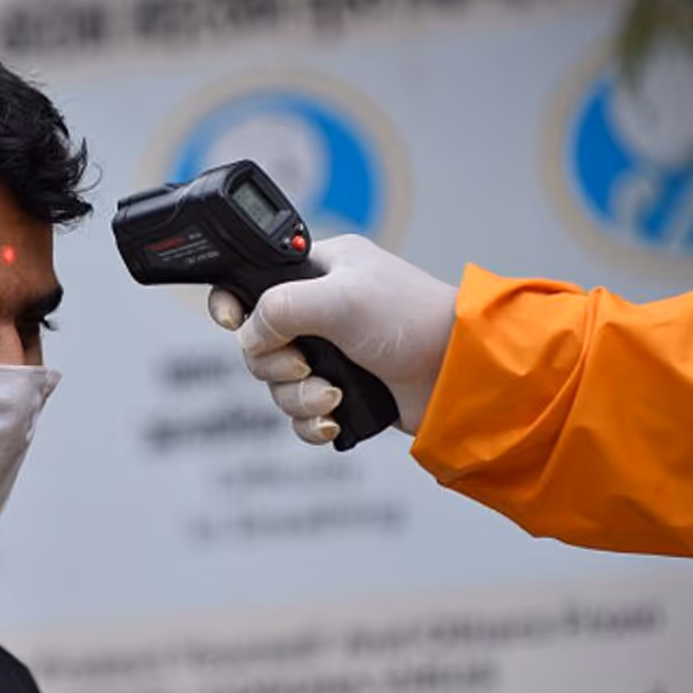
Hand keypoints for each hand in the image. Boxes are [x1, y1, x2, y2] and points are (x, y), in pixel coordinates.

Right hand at [208, 235, 456, 442]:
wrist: (459, 375)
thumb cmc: (412, 319)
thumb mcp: (339, 297)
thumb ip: (279, 307)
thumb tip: (247, 335)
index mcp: (317, 270)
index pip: (253, 280)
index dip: (234, 304)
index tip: (233, 322)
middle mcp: (319, 310)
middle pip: (259, 344)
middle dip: (278, 365)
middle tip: (307, 363)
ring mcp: (331, 353)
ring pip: (277, 384)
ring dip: (299, 397)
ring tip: (333, 395)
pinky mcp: (343, 391)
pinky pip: (301, 414)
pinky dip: (312, 421)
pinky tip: (335, 417)